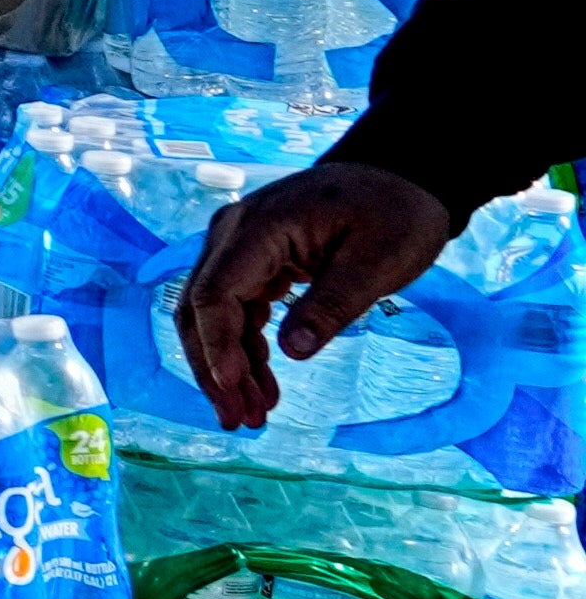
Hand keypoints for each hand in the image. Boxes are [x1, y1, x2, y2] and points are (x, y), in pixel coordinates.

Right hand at [175, 161, 459, 429]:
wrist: (398, 178)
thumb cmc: (394, 213)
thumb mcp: (379, 259)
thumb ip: (334, 303)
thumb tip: (293, 352)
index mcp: (258, 228)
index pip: (215, 293)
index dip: (218, 346)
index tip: (235, 392)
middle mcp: (232, 235)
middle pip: (199, 309)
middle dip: (214, 368)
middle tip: (240, 420)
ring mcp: (239, 249)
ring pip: (210, 316)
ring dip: (226, 367)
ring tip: (252, 416)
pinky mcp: (253, 263)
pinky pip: (235, 312)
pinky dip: (244, 351)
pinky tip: (262, 386)